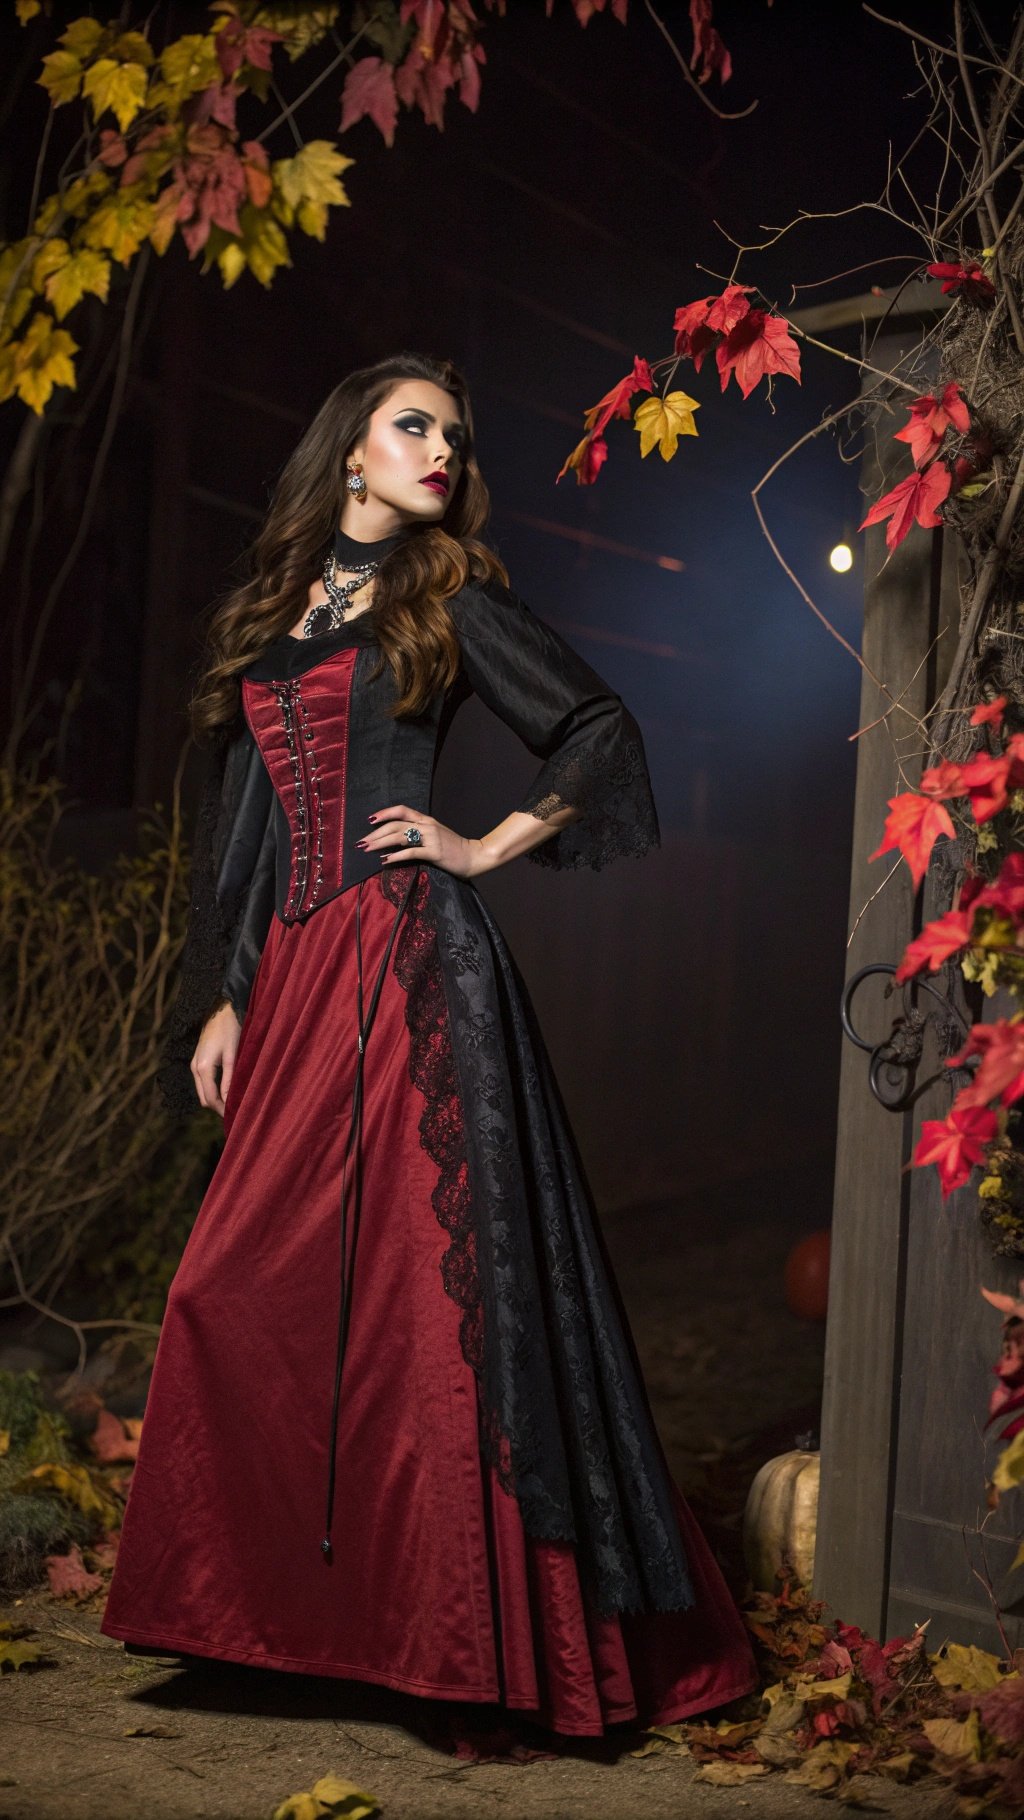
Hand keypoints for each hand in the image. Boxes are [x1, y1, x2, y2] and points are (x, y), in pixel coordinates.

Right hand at [191, 1000, 241, 1115]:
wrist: (221, 1010)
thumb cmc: (230, 1030)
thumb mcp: (233, 1056)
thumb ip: (229, 1080)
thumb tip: (229, 1101)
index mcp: (203, 1067)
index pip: (210, 1098)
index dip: (221, 1110)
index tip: (234, 1118)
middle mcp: (194, 1067)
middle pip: (204, 1098)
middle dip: (218, 1108)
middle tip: (235, 1114)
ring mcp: (194, 1064)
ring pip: (202, 1091)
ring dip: (215, 1099)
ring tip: (232, 1105)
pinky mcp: (197, 1060)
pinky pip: (203, 1082)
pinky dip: (212, 1090)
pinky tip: (226, 1092)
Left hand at [359, 805, 487, 878]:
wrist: (474, 856)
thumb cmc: (454, 848)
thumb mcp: (436, 835)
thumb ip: (420, 833)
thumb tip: (397, 840)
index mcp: (427, 820)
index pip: (402, 810)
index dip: (385, 813)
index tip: (370, 819)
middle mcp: (427, 826)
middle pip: (396, 825)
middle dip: (376, 833)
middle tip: (361, 842)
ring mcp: (431, 838)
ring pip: (400, 836)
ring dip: (381, 843)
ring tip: (367, 849)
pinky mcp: (435, 852)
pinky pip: (411, 852)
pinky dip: (396, 856)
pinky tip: (385, 861)